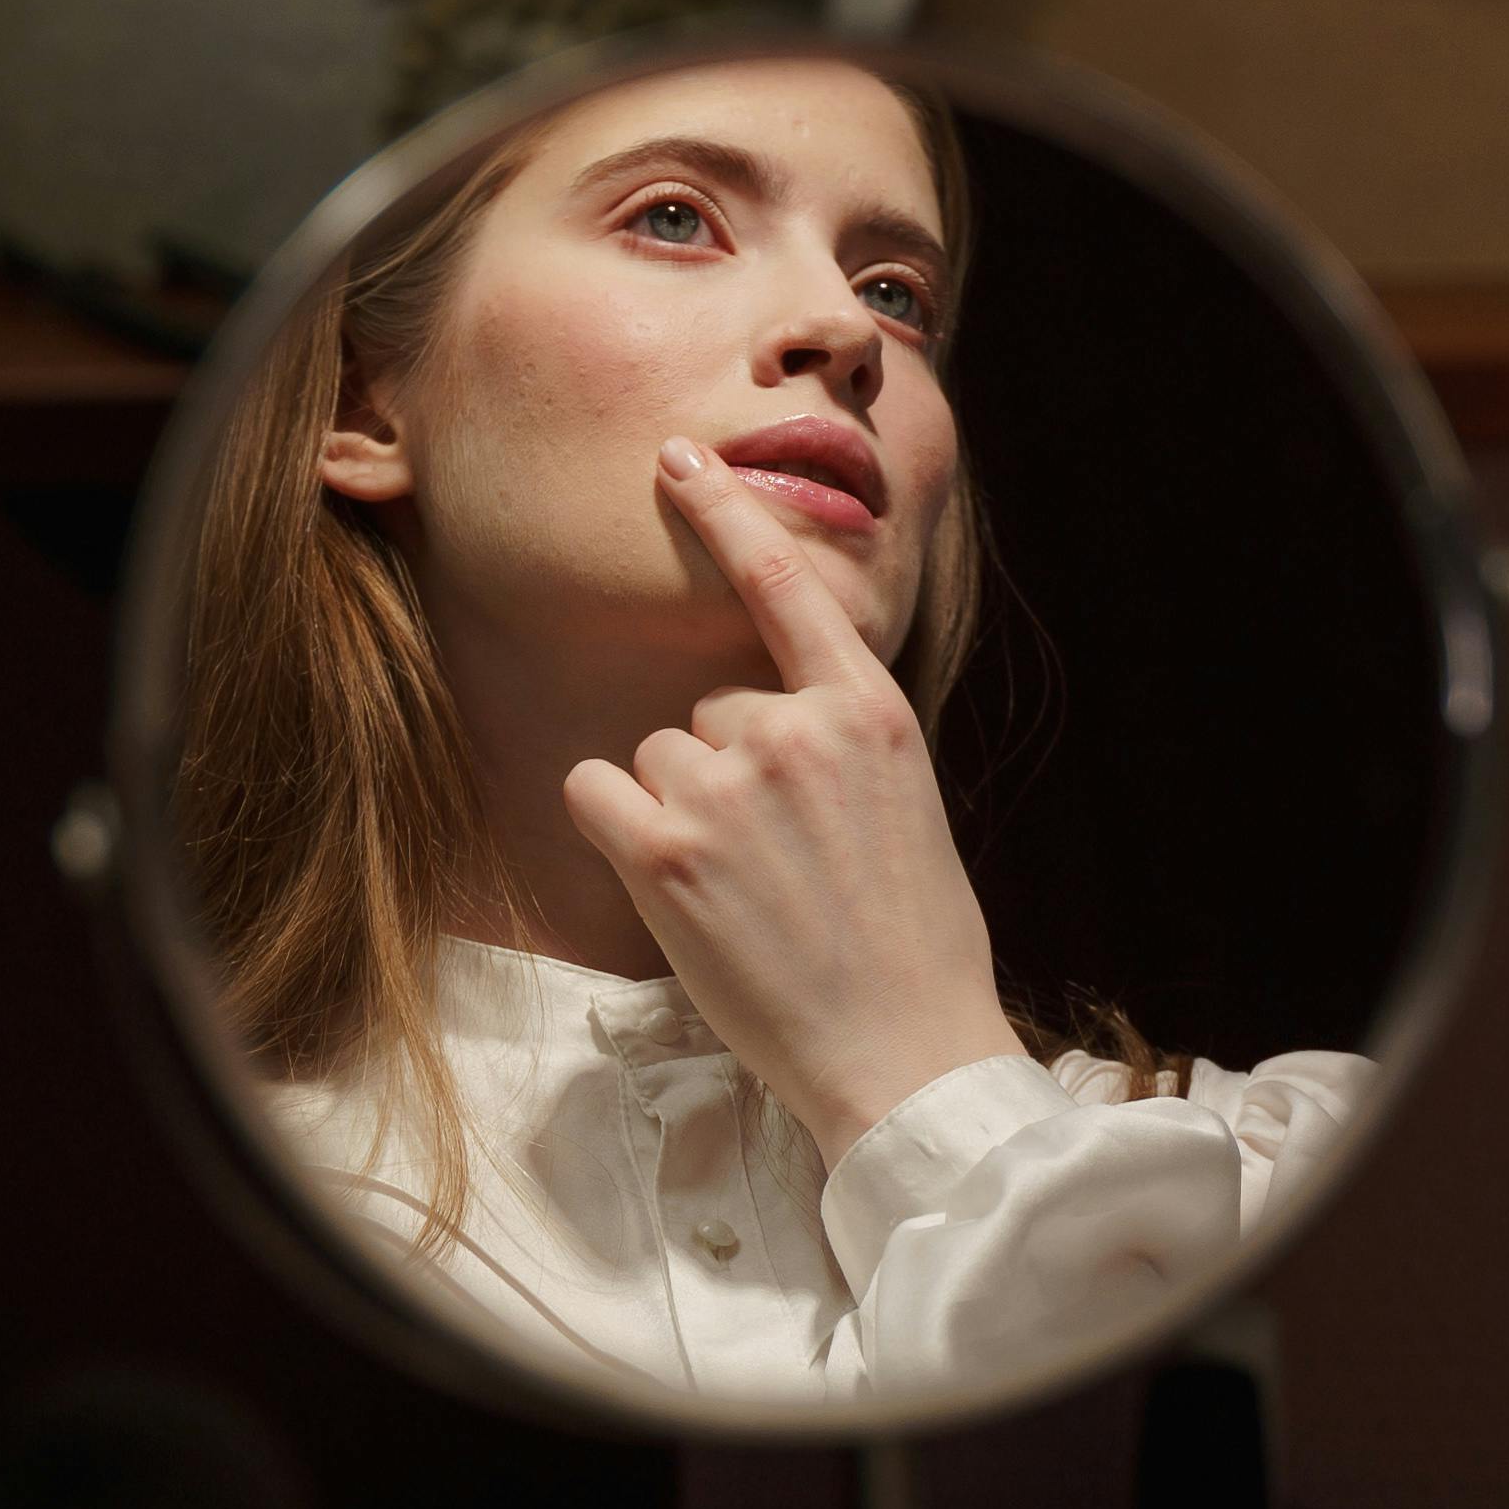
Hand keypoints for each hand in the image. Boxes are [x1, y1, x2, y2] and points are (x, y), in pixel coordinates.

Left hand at [561, 439, 1015, 1165]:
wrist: (903, 1049)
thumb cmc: (911, 944)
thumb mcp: (906, 804)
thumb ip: (839, 739)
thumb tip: (776, 718)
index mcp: (870, 712)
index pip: (788, 587)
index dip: (728, 516)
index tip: (681, 460)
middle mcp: (796, 731)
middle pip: (708, 707)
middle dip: (724, 772)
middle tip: (780, 864)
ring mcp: (727, 786)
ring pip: (656, 755)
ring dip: (677, 813)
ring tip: (743, 891)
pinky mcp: (666, 849)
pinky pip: (596, 790)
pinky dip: (617, 832)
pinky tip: (674, 887)